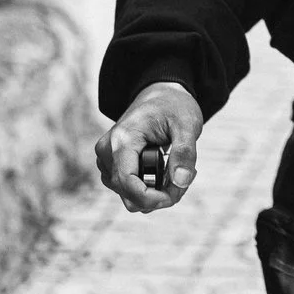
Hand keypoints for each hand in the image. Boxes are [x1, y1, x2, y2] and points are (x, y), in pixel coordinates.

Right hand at [94, 81, 203, 212]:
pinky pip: (128, 190)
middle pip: (128, 195)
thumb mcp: (187, 124)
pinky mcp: (112, 166)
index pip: (127, 183)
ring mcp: (106, 160)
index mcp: (122, 139)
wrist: (161, 94)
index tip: (176, 194)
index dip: (151, 198)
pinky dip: (148, 189)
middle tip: (184, 179)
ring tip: (176, 172)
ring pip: (128, 196)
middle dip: (158, 196)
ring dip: (154, 194)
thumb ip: (185, 153)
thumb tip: (181, 182)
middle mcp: (107, 152)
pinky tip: (165, 172)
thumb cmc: (173, 106)